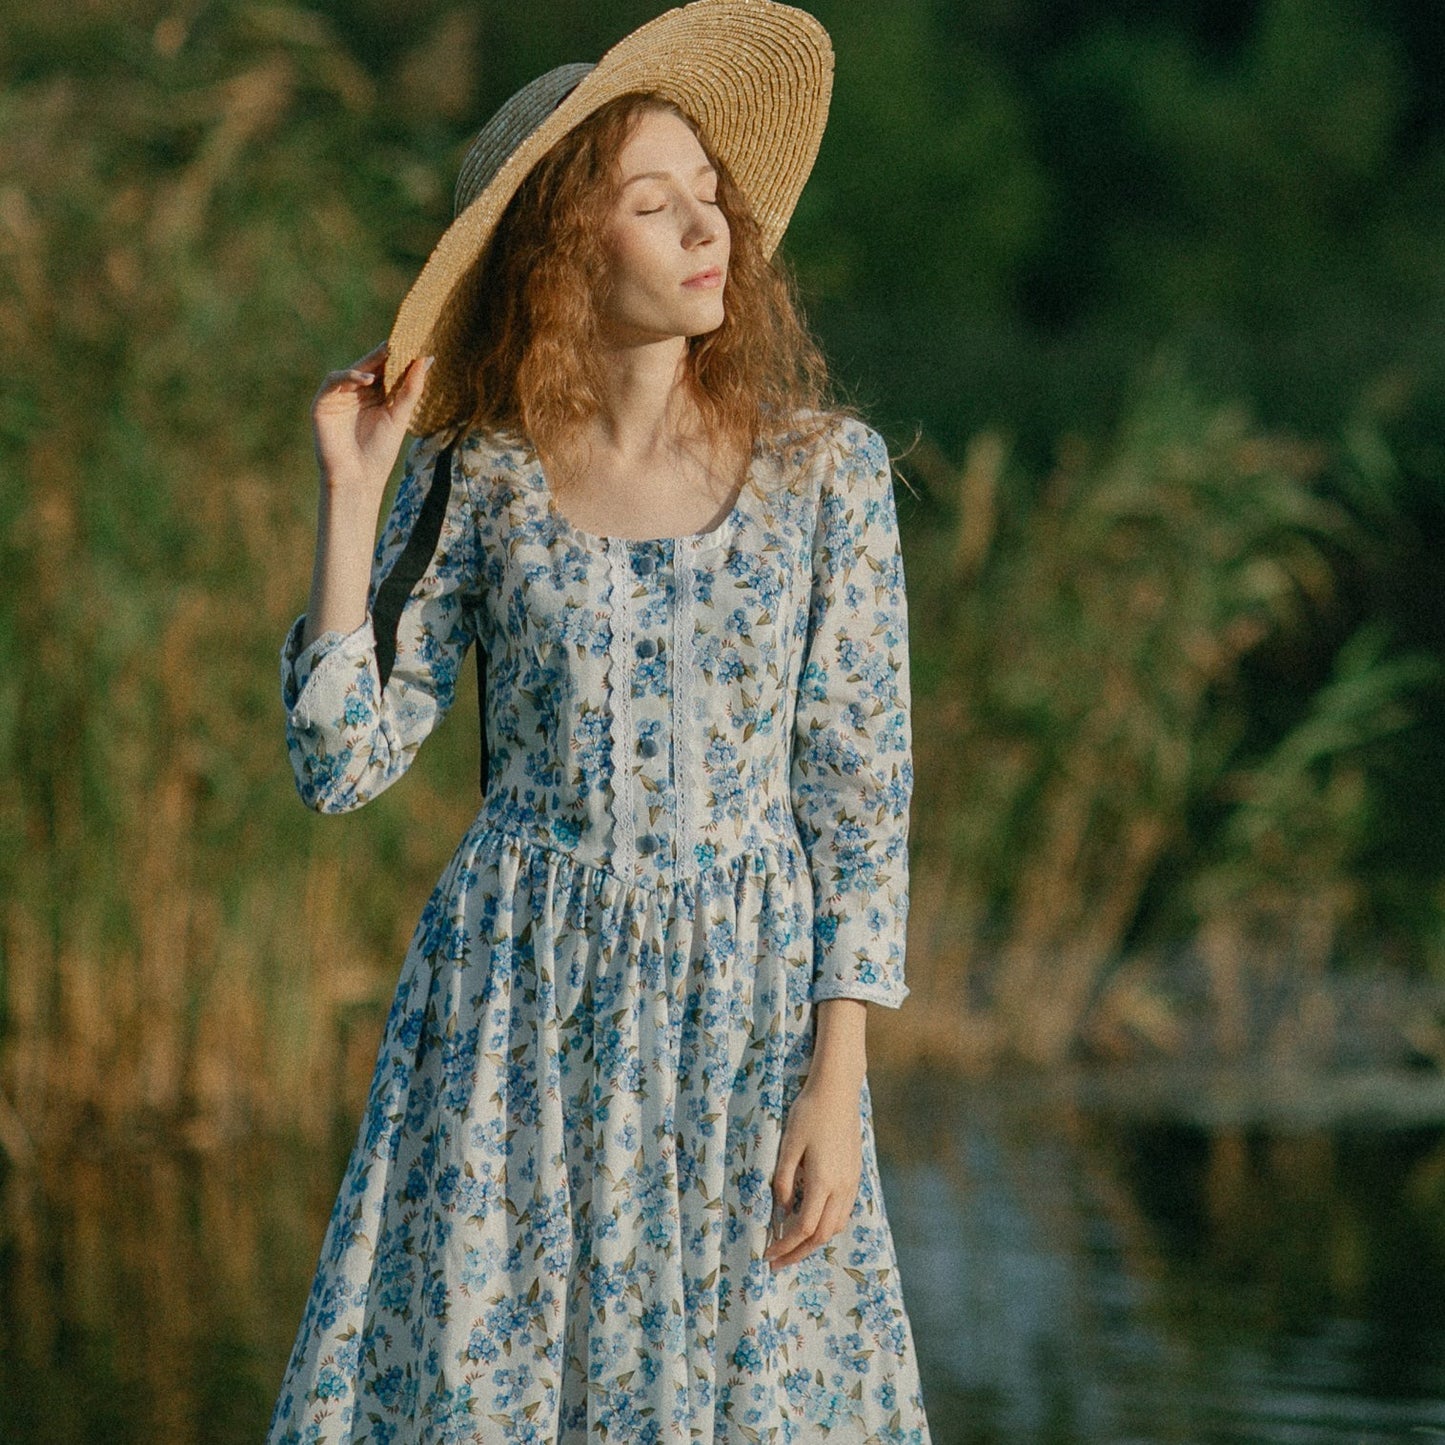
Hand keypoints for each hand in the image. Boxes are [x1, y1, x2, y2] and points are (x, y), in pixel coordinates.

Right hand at [311, 341, 431, 501]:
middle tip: (403, 339)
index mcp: (377, 395)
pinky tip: (368, 379)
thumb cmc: (380, 452)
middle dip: (386, 352)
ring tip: (390, 354)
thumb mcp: (399, 416)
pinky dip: (350, 376)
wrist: (357, 478)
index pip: (388, 369)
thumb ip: (412, 388)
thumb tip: (429, 358)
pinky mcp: (323, 402)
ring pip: (354, 369)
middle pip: (371, 365)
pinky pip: (334, 380)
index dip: (400, 356)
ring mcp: (339, 396)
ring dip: (370, 361)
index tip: (417, 340)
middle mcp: (358, 392)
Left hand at [764, 1075, 862, 1269]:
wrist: (838, 1091)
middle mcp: (841, 1187)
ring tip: (791, 1246)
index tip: (767, 1255)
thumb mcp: (789, 1145)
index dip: (785, 1246)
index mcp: (823, 1182)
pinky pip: (843, 1212)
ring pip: (836, 1226)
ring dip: (813, 1242)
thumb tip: (781, 1213)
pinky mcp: (855, 1174)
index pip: (804, 1228)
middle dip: (798, 1253)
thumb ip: (783, 1181)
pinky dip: (826, 1226)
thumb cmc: (808, 1113)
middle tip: (776, 1263)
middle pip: (822, 1235)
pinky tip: (812, 1222)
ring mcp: (851, 1182)